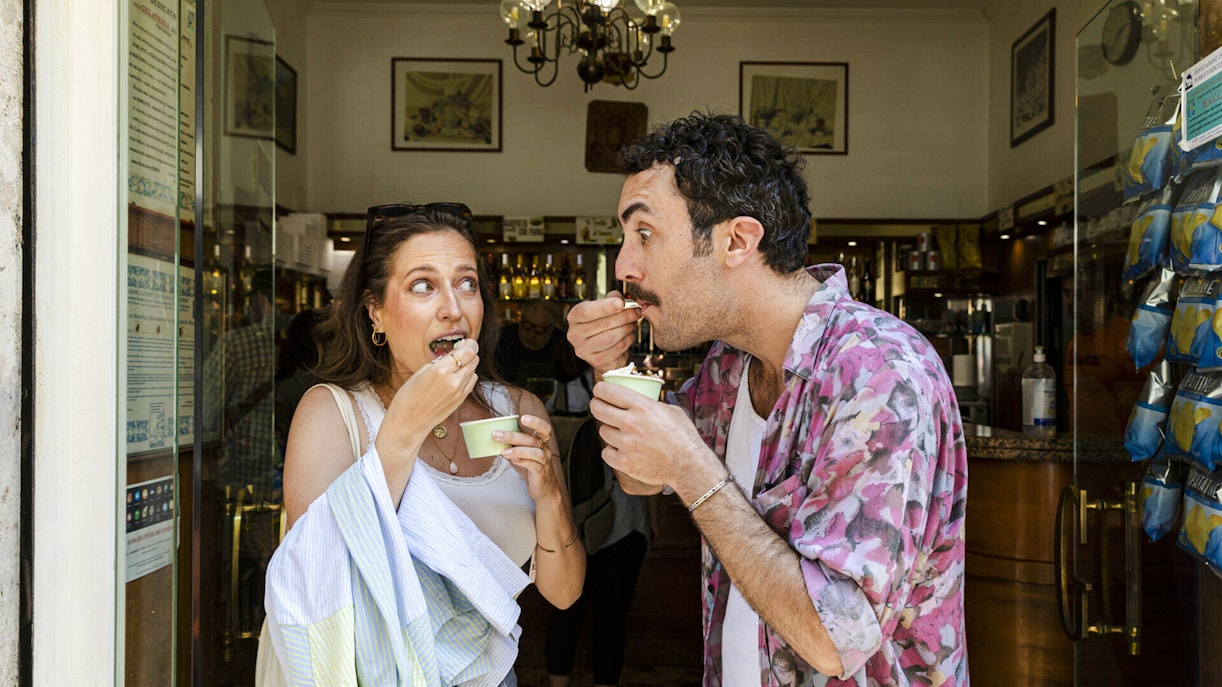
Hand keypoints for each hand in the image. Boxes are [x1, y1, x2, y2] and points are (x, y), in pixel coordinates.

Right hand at [380, 338, 479, 451]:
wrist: (409, 422)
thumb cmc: (408, 396)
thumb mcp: (421, 371)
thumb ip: (441, 361)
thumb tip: (455, 351)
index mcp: (441, 371)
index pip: (468, 351)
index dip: (469, 343)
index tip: (465, 342)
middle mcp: (454, 381)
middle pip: (474, 359)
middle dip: (469, 353)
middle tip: (459, 352)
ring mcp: (460, 393)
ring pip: (475, 371)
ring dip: (468, 365)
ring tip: (455, 367)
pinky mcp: (461, 400)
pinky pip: (471, 383)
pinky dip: (467, 377)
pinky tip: (455, 378)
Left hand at [495, 413, 561, 502]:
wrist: (544, 488)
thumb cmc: (532, 467)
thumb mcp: (525, 453)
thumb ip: (515, 444)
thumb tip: (496, 436)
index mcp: (541, 442)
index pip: (543, 428)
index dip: (535, 422)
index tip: (523, 418)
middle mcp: (545, 450)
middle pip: (532, 439)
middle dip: (513, 436)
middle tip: (496, 435)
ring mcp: (545, 462)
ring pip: (535, 453)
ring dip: (518, 450)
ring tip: (503, 452)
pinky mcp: (541, 474)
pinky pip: (534, 466)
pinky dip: (523, 462)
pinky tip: (514, 461)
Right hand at [566, 290, 642, 377]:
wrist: (604, 348)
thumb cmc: (605, 322)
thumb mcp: (606, 306)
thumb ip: (613, 298)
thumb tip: (621, 299)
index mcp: (574, 317)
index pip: (587, 311)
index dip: (604, 307)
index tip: (621, 303)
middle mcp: (574, 334)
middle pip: (601, 324)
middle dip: (623, 317)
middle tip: (636, 312)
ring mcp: (583, 350)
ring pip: (610, 337)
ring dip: (626, 329)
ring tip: (633, 323)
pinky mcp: (596, 361)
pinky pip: (616, 349)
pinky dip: (627, 341)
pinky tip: (630, 335)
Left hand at [589, 380, 714, 492]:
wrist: (689, 465)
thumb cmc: (683, 437)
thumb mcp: (671, 410)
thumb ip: (650, 404)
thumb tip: (638, 400)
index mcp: (642, 406)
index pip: (608, 391)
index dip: (600, 390)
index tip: (599, 391)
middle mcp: (630, 422)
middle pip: (598, 409)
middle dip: (597, 406)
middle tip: (601, 408)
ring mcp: (626, 444)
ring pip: (603, 431)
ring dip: (610, 432)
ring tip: (623, 435)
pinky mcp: (624, 462)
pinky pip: (606, 452)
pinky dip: (612, 452)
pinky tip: (623, 451)